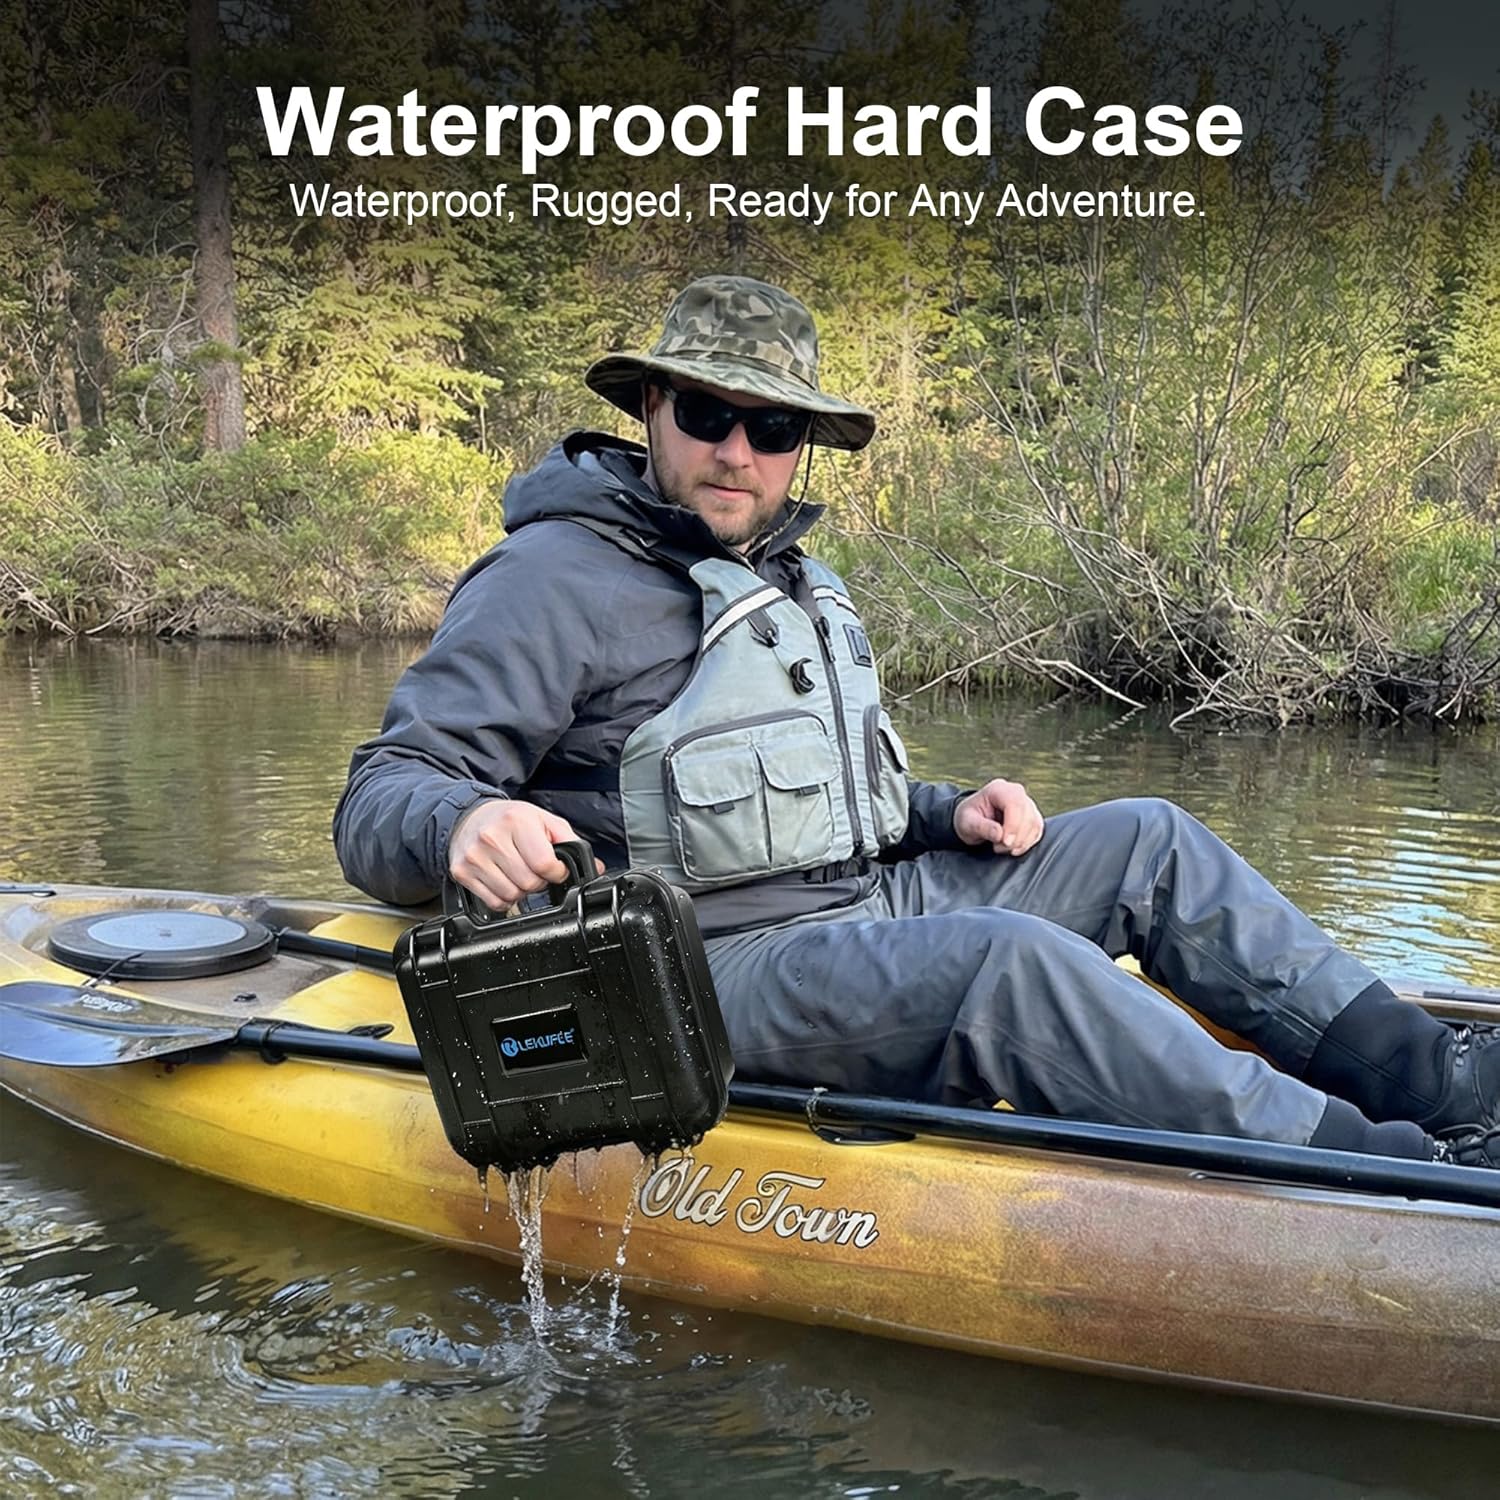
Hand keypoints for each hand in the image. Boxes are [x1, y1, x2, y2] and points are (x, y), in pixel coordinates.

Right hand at [448, 799, 603, 910]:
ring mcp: (475, 857)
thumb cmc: (510, 819)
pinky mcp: (462, 872)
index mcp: (517, 821)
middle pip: (529, 883)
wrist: (469, 817)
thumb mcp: (543, 820)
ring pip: (512, 895)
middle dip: (538, 881)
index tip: (555, 869)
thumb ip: (570, 841)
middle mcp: (493, 838)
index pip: (545, 864)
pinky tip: (504, 881)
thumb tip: (594, 867)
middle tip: (534, 870)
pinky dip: (504, 898)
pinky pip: (494, 902)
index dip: (556, 872)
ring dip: (521, 891)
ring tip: (518, 873)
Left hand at [954, 779, 1044, 856]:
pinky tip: (1013, 848)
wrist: (972, 820)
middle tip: (998, 848)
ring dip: (1021, 842)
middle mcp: (1015, 792)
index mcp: (998, 789)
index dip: (1013, 825)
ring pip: (1034, 824)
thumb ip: (982, 827)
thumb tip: (999, 834)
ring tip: (1002, 848)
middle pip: (1027, 814)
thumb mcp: (967, 823)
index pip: (1014, 804)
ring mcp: (1026, 803)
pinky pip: (1037, 830)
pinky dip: (1027, 843)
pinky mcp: (1032, 816)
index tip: (1004, 842)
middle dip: (1016, 837)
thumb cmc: (968, 819)